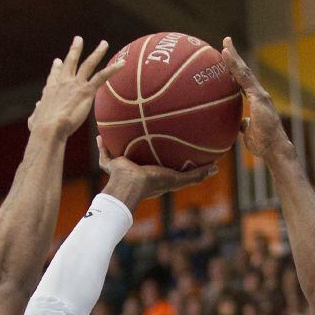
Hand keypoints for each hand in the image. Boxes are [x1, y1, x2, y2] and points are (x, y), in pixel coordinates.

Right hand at [29, 37, 117, 138]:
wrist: (50, 127)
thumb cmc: (41, 128)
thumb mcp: (34, 119)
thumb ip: (36, 113)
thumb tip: (36, 110)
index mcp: (51, 89)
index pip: (55, 74)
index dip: (56, 67)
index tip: (58, 61)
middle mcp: (63, 82)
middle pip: (71, 62)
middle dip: (75, 49)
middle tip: (78, 39)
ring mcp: (76, 84)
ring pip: (88, 64)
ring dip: (97, 53)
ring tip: (104, 44)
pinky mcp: (86, 91)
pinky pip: (102, 77)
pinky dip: (113, 69)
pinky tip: (123, 64)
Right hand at [97, 136, 217, 210]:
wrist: (130, 185)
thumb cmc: (154, 182)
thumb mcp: (178, 178)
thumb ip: (195, 175)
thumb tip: (215, 168)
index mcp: (153, 175)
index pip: (160, 164)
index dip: (164, 156)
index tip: (170, 145)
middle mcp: (138, 172)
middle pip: (141, 157)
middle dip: (143, 147)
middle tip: (147, 131)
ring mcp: (122, 169)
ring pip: (120, 155)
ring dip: (118, 144)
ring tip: (120, 128)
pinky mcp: (111, 166)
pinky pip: (104, 154)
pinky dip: (101, 146)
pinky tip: (99, 134)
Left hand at [221, 36, 290, 162]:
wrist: (274, 149)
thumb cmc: (262, 144)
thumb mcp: (248, 132)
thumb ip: (243, 125)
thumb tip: (237, 124)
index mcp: (256, 100)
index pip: (243, 81)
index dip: (235, 70)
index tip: (227, 58)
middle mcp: (259, 93)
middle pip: (244, 71)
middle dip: (235, 57)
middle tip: (226, 43)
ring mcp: (260, 94)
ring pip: (244, 71)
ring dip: (234, 58)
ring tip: (225, 45)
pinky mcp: (260, 97)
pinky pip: (244, 78)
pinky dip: (235, 66)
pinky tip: (227, 57)